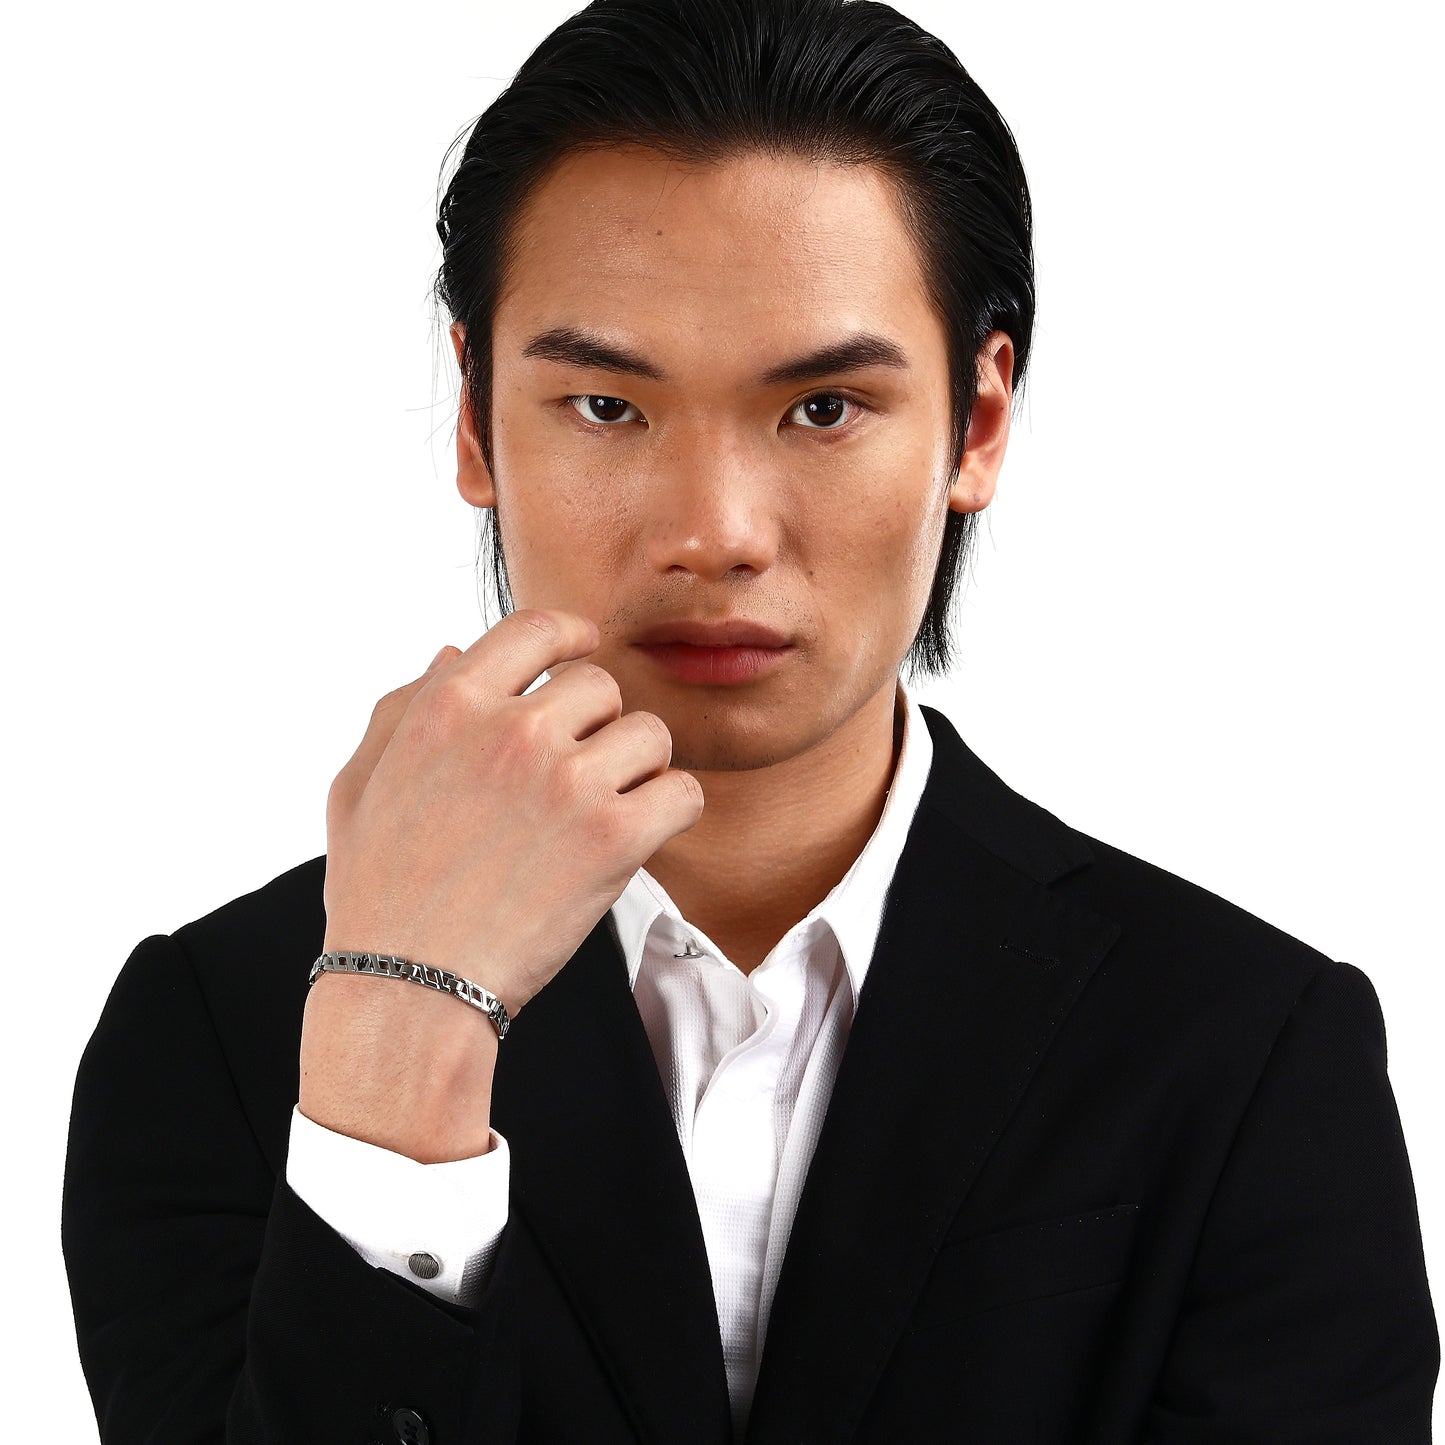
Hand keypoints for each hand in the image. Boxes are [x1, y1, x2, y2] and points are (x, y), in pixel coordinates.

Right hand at [299, 608, 701, 1160]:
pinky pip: (682, 792)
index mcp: (449, 706)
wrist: (410, 986)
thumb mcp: (359, 785)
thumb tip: (453, 650)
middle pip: (601, 685)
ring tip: (607, 809)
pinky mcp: (614, 837)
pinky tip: (642, 834)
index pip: (535, 628)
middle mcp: (512, 730)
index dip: (572, 634)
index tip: (587, 647)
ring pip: (649, 734)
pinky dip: (672, 811)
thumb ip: (402, 708)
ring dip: (638, 768)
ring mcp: (567, 781)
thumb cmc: (379, 893)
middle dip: (598, 725)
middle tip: (582, 774)